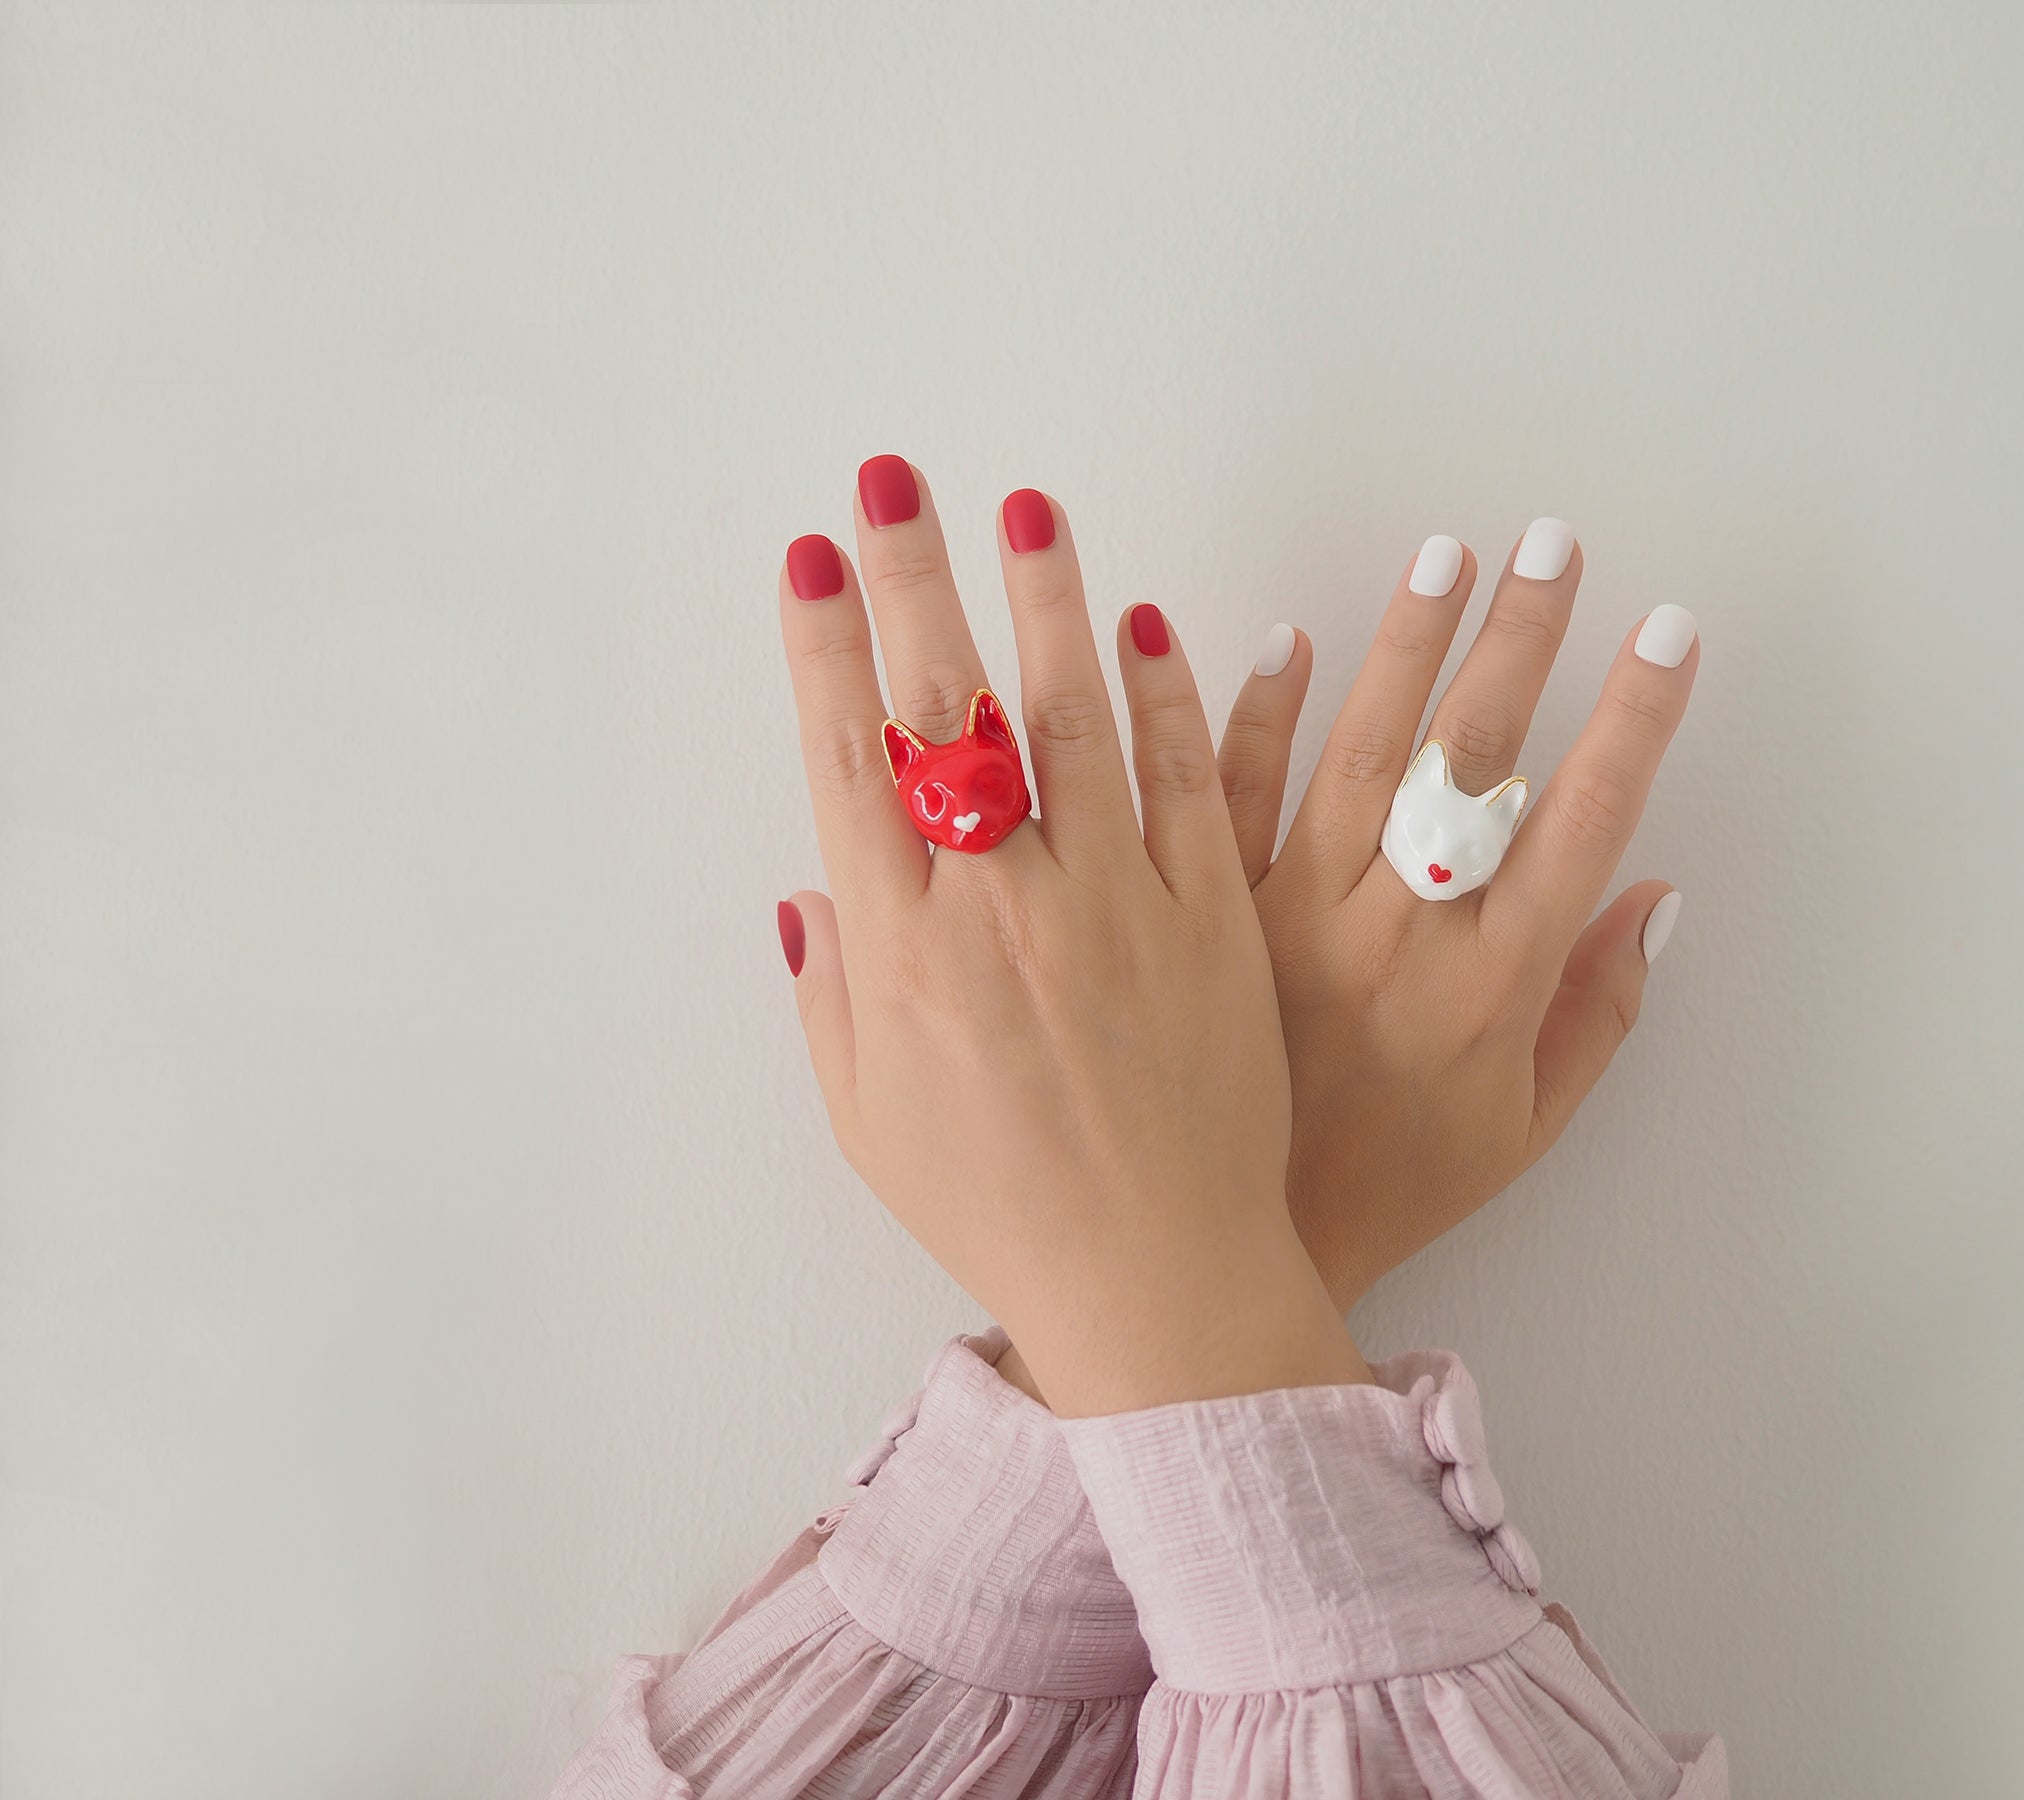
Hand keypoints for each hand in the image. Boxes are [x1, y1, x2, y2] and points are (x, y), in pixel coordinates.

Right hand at [775, 460, 1366, 1415]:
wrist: (1156, 1279)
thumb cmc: (1000, 1209)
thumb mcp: (870, 1118)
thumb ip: (830, 993)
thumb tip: (810, 887)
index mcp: (902, 950)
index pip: (849, 761)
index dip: (825, 648)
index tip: (813, 557)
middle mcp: (1000, 904)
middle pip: (946, 711)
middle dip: (912, 582)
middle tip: (894, 481)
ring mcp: (1115, 902)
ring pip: (1074, 719)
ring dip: (1044, 604)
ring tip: (1024, 512)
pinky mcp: (1213, 919)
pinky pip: (1191, 783)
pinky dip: (1169, 698)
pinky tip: (1147, 624)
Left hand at [1217, 527, 1698, 1309]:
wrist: (1229, 1248)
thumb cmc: (1392, 1186)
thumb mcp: (1523, 1127)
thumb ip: (1599, 1011)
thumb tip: (1658, 894)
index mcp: (1491, 984)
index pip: (1582, 823)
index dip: (1633, 722)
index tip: (1669, 632)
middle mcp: (1399, 935)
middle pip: (1471, 762)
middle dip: (1523, 644)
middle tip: (1557, 545)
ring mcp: (1295, 916)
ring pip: (1357, 752)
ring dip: (1406, 648)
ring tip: (1448, 555)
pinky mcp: (1210, 915)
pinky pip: (1230, 796)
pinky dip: (1256, 716)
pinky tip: (1288, 639)